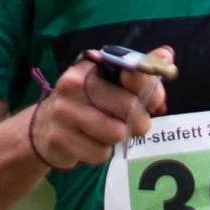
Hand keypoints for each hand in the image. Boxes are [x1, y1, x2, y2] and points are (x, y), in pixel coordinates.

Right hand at [31, 50, 171, 169]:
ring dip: (118, 138)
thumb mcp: (108, 83)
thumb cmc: (85, 103)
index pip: (132, 73)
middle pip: (128, 108)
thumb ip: (138, 71)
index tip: (155, 102)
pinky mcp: (59, 139)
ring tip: (108, 133)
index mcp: (89, 67)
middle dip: (139, 121)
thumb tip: (167, 55)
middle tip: (135, 125)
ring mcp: (63, 112)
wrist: (42, 128)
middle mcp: (72, 85)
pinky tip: (91, 143)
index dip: (151, 90)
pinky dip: (102, 153)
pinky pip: (100, 154)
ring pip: (116, 133)